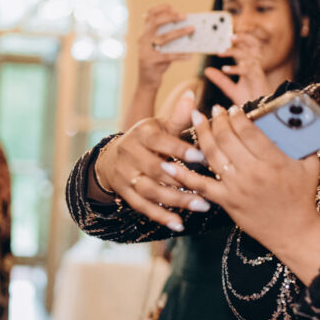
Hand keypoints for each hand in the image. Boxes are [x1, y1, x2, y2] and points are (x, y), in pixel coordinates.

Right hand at [95, 90, 210, 229]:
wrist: (111, 157)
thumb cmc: (147, 139)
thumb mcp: (159, 126)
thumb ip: (177, 117)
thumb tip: (192, 94)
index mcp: (142, 134)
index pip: (161, 142)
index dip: (180, 149)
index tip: (201, 156)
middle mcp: (130, 153)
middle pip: (156, 170)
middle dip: (182, 180)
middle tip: (208, 189)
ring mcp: (125, 175)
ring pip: (150, 190)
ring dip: (176, 201)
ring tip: (201, 206)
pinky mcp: (124, 192)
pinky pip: (142, 206)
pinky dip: (160, 216)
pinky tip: (179, 224)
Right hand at [137, 5, 194, 88]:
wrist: (147, 81)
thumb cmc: (158, 61)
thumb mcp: (160, 47)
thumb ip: (166, 36)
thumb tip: (186, 26)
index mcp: (144, 33)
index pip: (149, 15)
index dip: (160, 9)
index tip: (171, 7)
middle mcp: (142, 39)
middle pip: (155, 23)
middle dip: (171, 17)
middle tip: (184, 16)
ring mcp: (145, 50)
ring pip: (164, 38)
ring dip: (180, 32)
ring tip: (192, 29)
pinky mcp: (151, 62)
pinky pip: (169, 56)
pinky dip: (180, 55)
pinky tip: (190, 55)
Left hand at [167, 104, 319, 283]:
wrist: (294, 231)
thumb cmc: (303, 196)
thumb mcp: (310, 165)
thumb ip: (303, 141)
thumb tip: (293, 120)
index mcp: (273, 161)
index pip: (249, 130)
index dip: (238, 116)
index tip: (233, 108)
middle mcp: (252, 173)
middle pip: (226, 138)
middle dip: (217, 120)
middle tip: (213, 110)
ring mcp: (236, 188)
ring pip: (212, 155)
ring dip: (201, 134)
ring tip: (196, 120)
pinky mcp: (226, 201)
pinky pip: (201, 185)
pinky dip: (183, 174)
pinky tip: (170, 162)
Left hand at [203, 33, 271, 105]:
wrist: (258, 112)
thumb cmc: (249, 100)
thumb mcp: (230, 89)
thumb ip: (220, 79)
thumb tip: (207, 70)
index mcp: (249, 66)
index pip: (247, 48)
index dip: (240, 40)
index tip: (228, 37)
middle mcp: (254, 66)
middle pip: (252, 46)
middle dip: (242, 39)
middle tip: (230, 37)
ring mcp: (257, 72)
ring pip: (248, 56)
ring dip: (234, 52)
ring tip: (221, 52)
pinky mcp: (258, 79)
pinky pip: (247, 70)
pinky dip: (235, 69)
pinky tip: (224, 70)